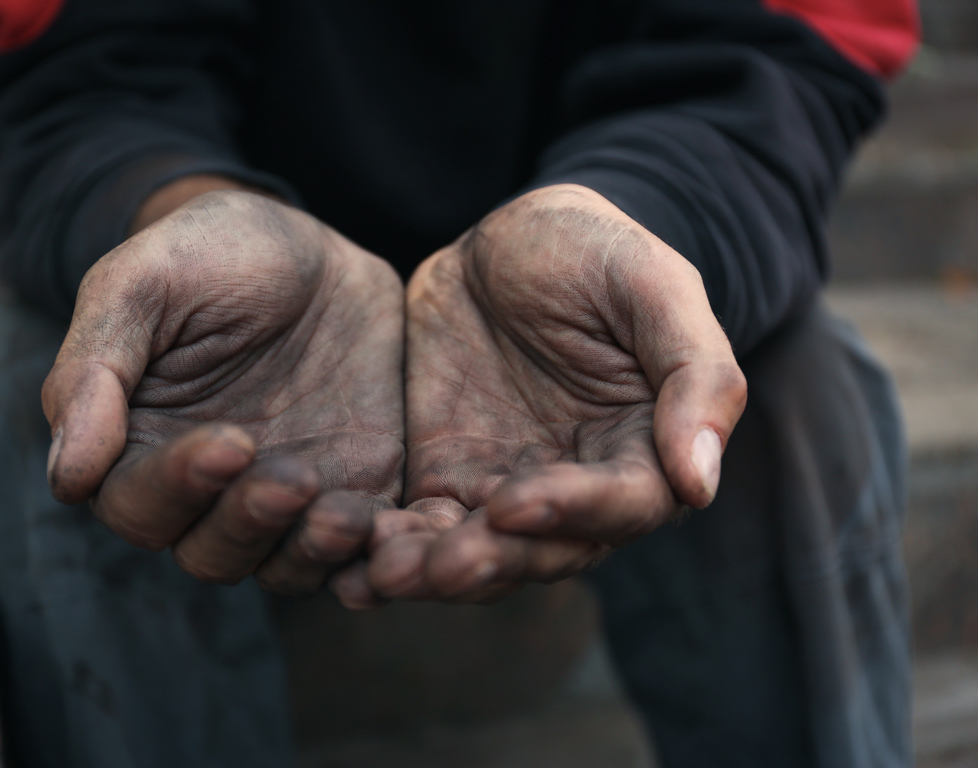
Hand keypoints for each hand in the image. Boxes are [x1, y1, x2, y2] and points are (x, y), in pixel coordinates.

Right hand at [42, 191, 403, 603]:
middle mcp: (210, 490)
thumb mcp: (141, 283)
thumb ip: (95, 370)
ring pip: (282, 564)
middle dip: (249, 524)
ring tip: (344, 515)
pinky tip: (389, 532)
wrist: (311, 249)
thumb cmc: (209, 254)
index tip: (229, 444)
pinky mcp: (354, 490)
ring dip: (310, 551)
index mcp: (140, 448)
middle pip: (211, 551)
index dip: (178, 487)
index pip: (139, 504)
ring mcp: (285, 495)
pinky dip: (371, 555)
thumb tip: (69, 476)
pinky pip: (358, 548)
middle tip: (292, 478)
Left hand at [367, 184, 746, 601]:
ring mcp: (505, 487)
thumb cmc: (597, 251)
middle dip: (492, 561)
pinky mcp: (443, 478)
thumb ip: (695, 375)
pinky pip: (416, 527)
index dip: (573, 511)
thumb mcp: (654, 286)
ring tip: (383, 573)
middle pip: (541, 550)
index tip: (516, 503)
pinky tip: (348, 568)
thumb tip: (701, 481)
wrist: (511, 237)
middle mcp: (576, 488)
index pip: (621, 505)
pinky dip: (386, 550)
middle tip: (442, 564)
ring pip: (475, 552)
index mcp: (641, 450)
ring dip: (432, 571)